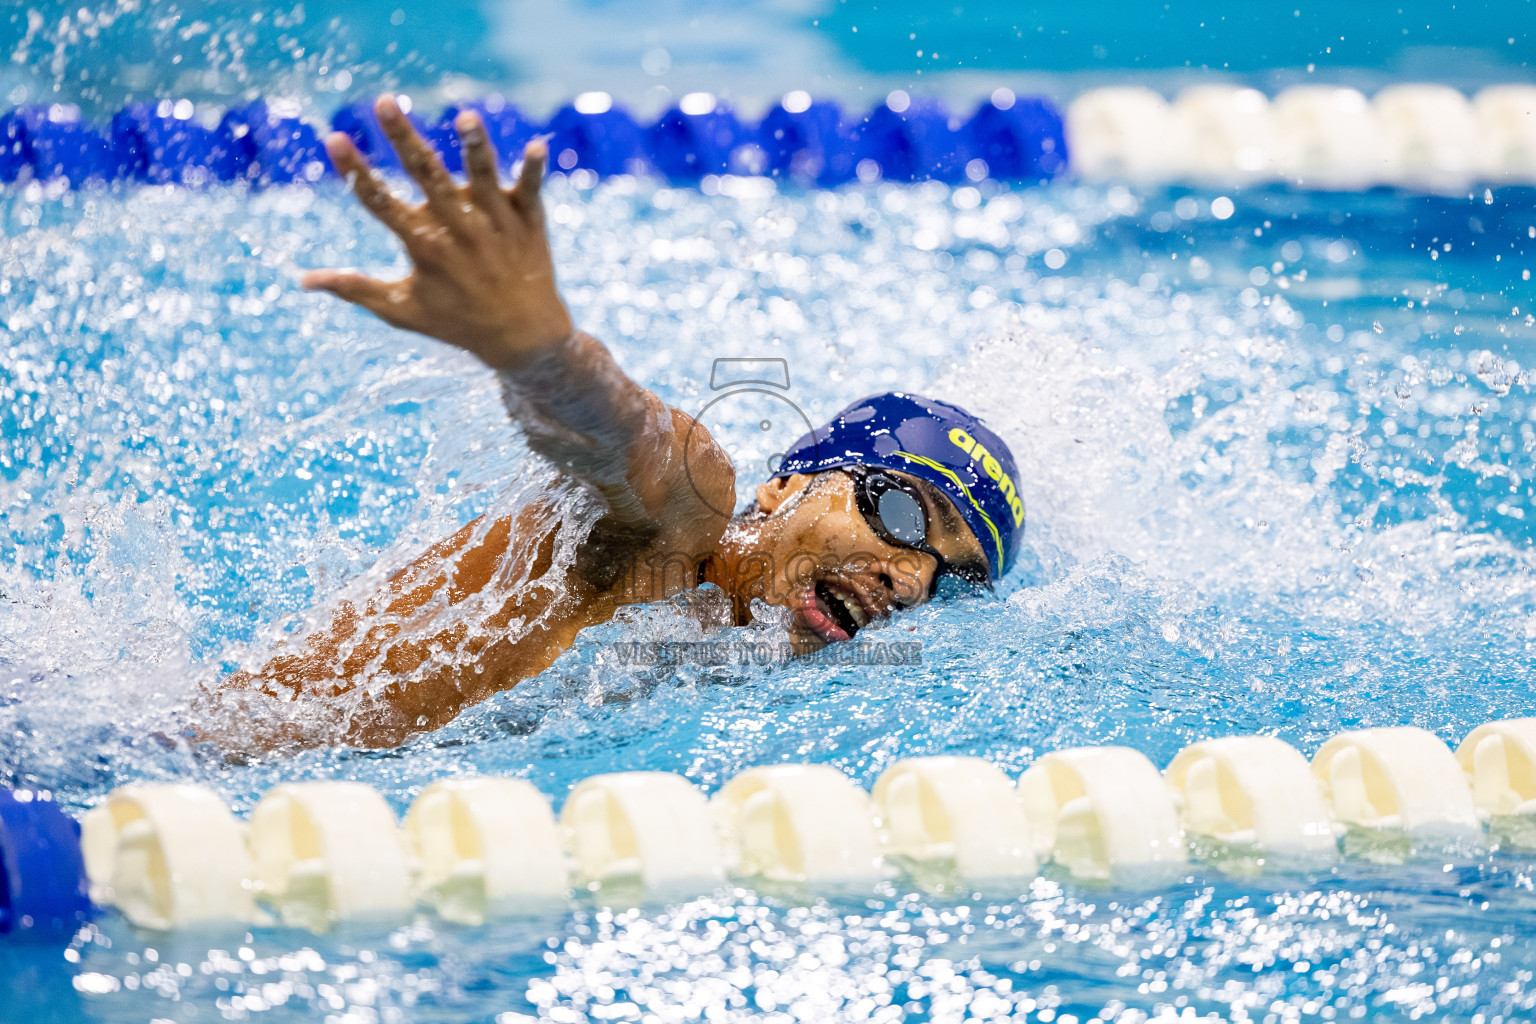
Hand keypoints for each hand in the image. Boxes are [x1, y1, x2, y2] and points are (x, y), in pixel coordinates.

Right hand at [302, 95, 574, 368]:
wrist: (524, 338)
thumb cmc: (458, 321)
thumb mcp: (403, 310)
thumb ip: (355, 289)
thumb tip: (303, 280)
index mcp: (423, 245)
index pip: (380, 202)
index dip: (355, 171)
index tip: (334, 137)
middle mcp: (458, 228)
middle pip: (426, 174)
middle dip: (403, 138)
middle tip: (383, 102)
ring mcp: (496, 221)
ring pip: (483, 176)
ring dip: (475, 146)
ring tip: (466, 116)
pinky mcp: (529, 219)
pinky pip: (533, 189)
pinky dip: (535, 170)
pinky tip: (537, 145)